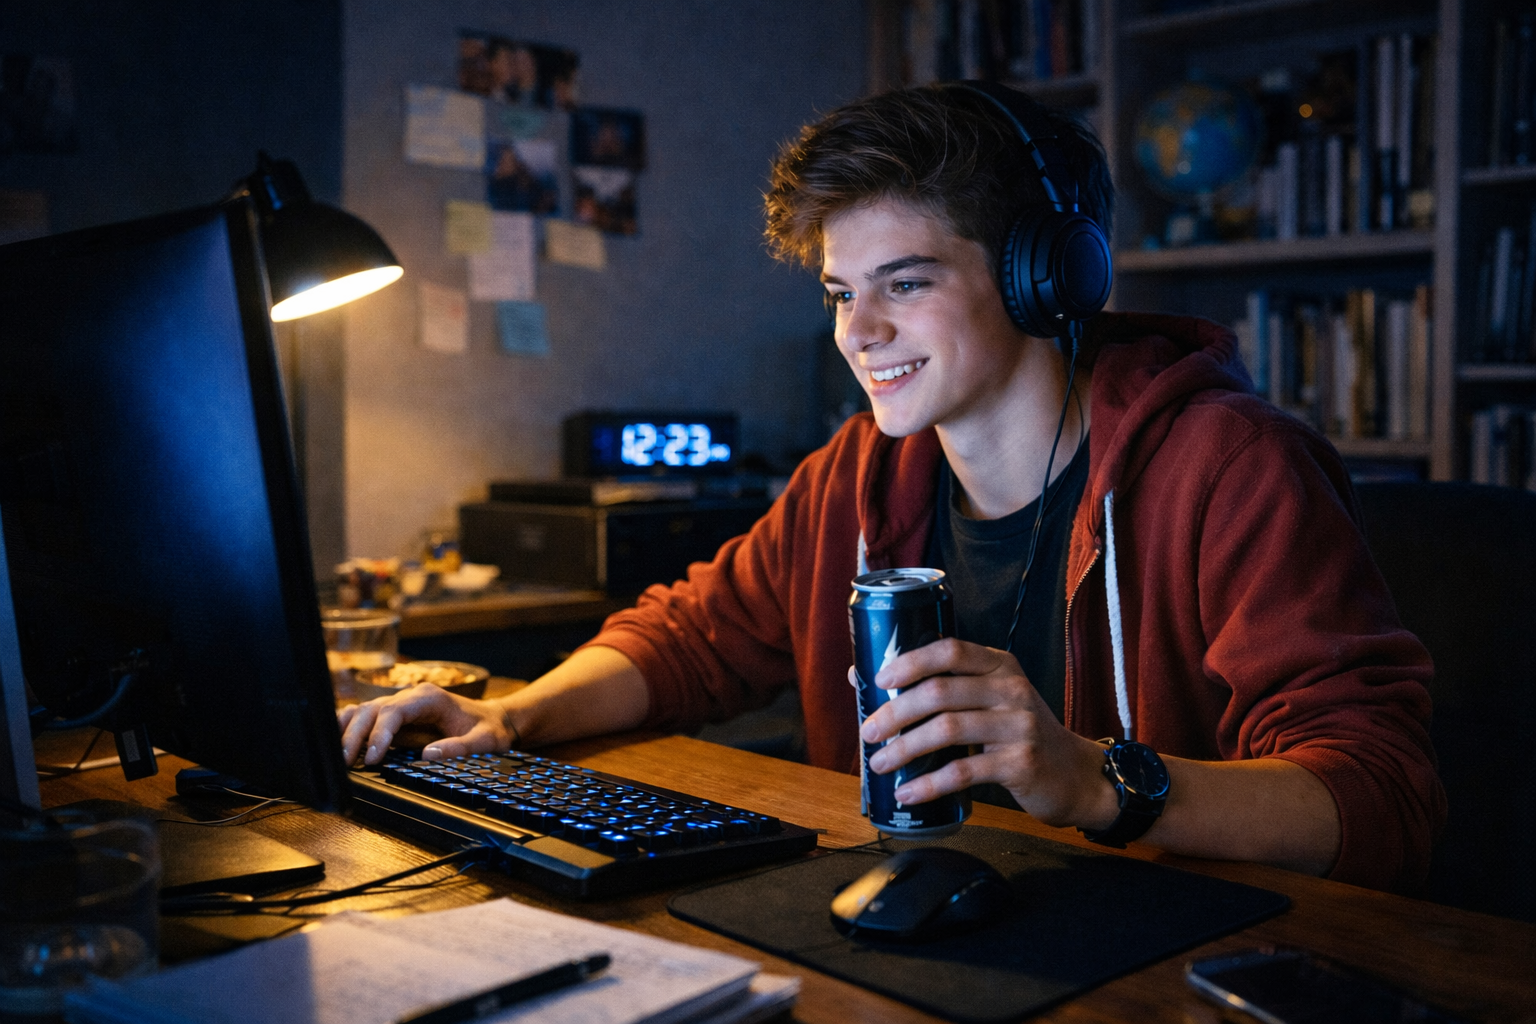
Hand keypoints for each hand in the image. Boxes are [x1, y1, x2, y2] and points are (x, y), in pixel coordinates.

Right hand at [337, 685, 515, 765]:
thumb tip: (428, 754)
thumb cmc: (489, 729)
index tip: (373, 758)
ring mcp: (401, 704)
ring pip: (364, 710)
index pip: (394, 711)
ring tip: (336, 756)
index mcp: (429, 698)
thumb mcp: (484, 740)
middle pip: (372, 709)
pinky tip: (339, 744)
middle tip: (345, 763)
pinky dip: (350, 728)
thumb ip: (459, 747)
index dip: (379, 734)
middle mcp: (411, 696)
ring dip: (347, 730)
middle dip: (355, 735)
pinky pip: (367, 717)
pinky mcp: (396, 716)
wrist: (495, 720)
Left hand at [856, 638, 1116, 829]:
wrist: (1073, 774)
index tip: (880, 679)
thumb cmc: (1018, 734)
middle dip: (895, 713)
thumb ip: (942, 687)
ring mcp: (1018, 726)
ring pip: (947, 730)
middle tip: (868, 732)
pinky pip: (963, 771)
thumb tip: (863, 676)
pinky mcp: (1020, 763)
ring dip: (905, 748)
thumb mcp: (991, 700)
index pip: (950, 650)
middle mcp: (1011, 689)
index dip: (911, 661)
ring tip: (880, 762)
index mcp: (1000, 665)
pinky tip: (908, 792)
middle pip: (940, 692)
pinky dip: (929, 783)